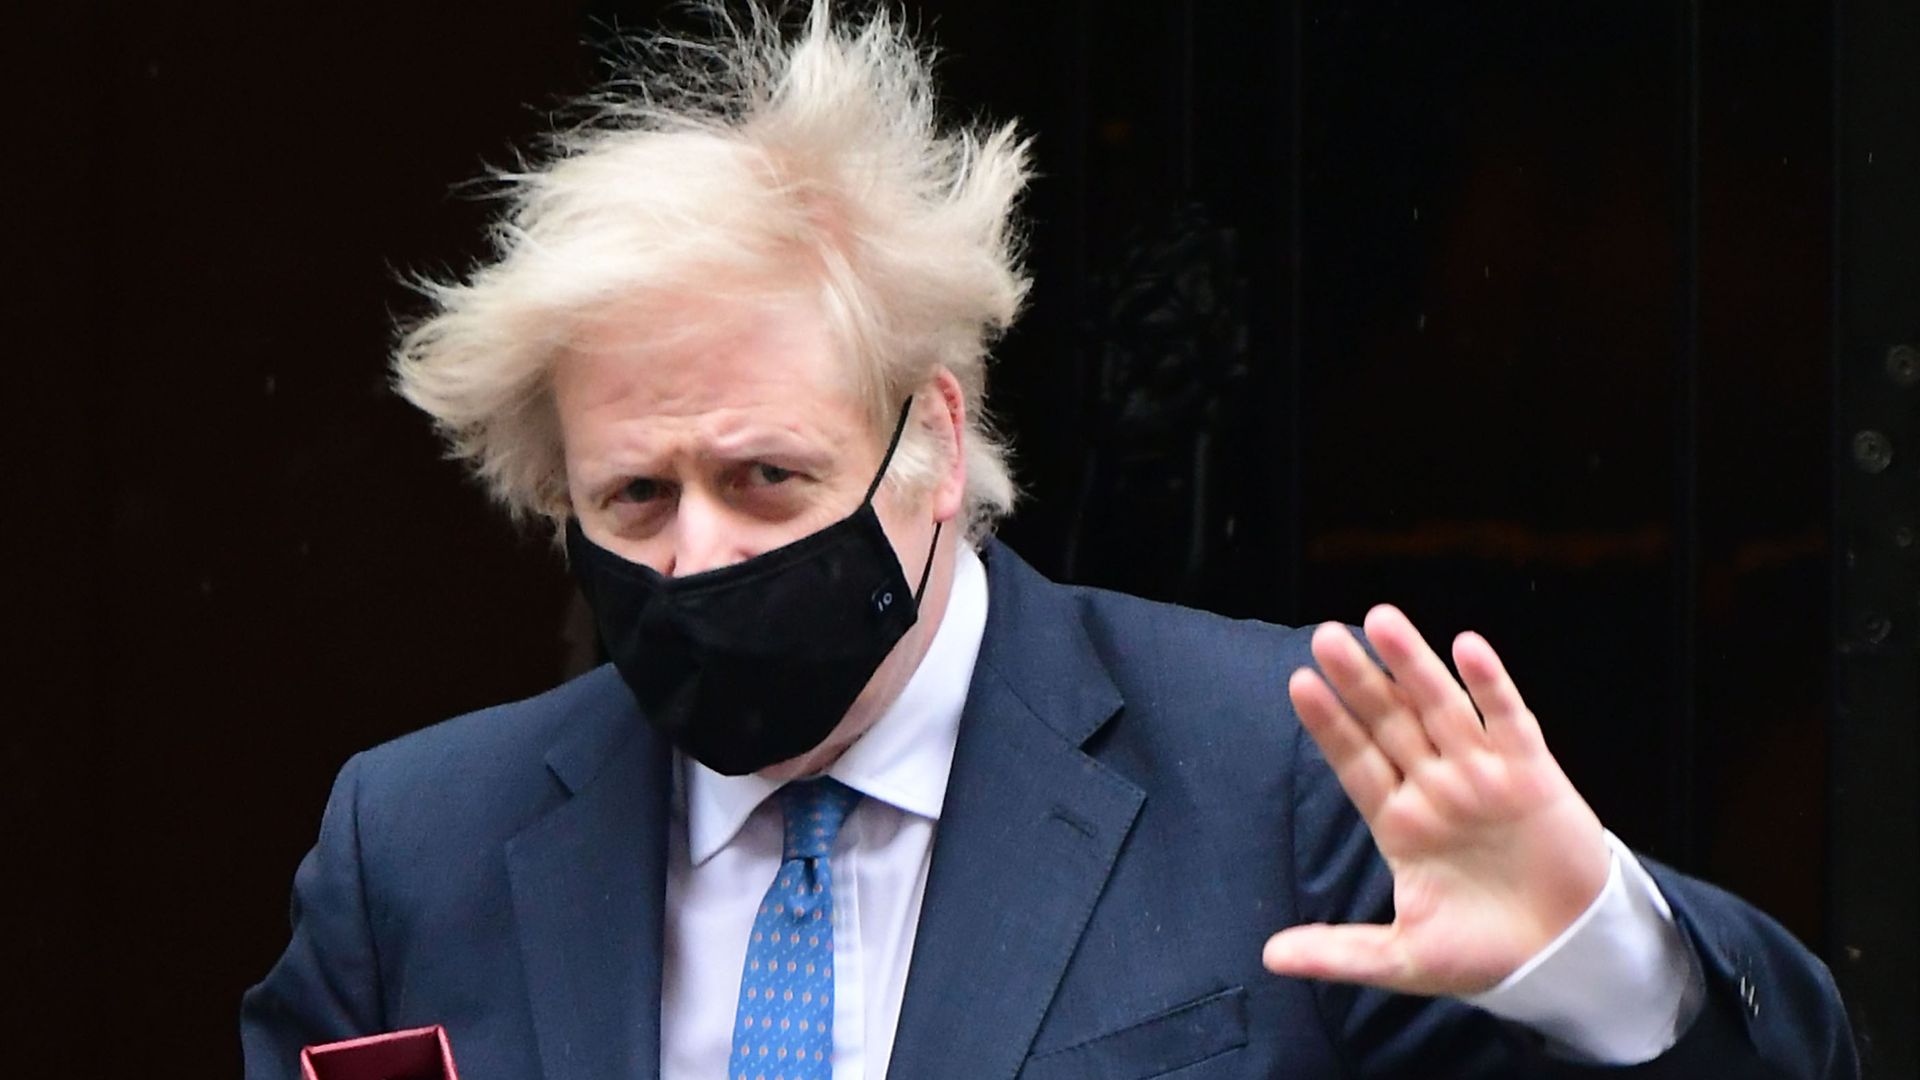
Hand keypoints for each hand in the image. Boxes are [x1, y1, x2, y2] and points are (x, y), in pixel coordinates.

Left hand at [1263, 604, 1610, 997]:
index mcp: (1398, 823)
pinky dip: (1491, 685)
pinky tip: (1467, 647)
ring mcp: (1482, 776)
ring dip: (1414, 664)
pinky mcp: (1533, 775)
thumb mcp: (1403, 959)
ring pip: (1441, 708)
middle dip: (1359, 681)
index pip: (1355, 762)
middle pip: (1389, 722)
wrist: (1566, 960)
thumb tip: (1270, 957)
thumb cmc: (1483, 953)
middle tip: (1324, 636)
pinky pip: (1509, 721)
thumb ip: (1339, 953)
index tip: (1298, 683)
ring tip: (1381, 620)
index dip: (1329, 724)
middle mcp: (1434, 789)